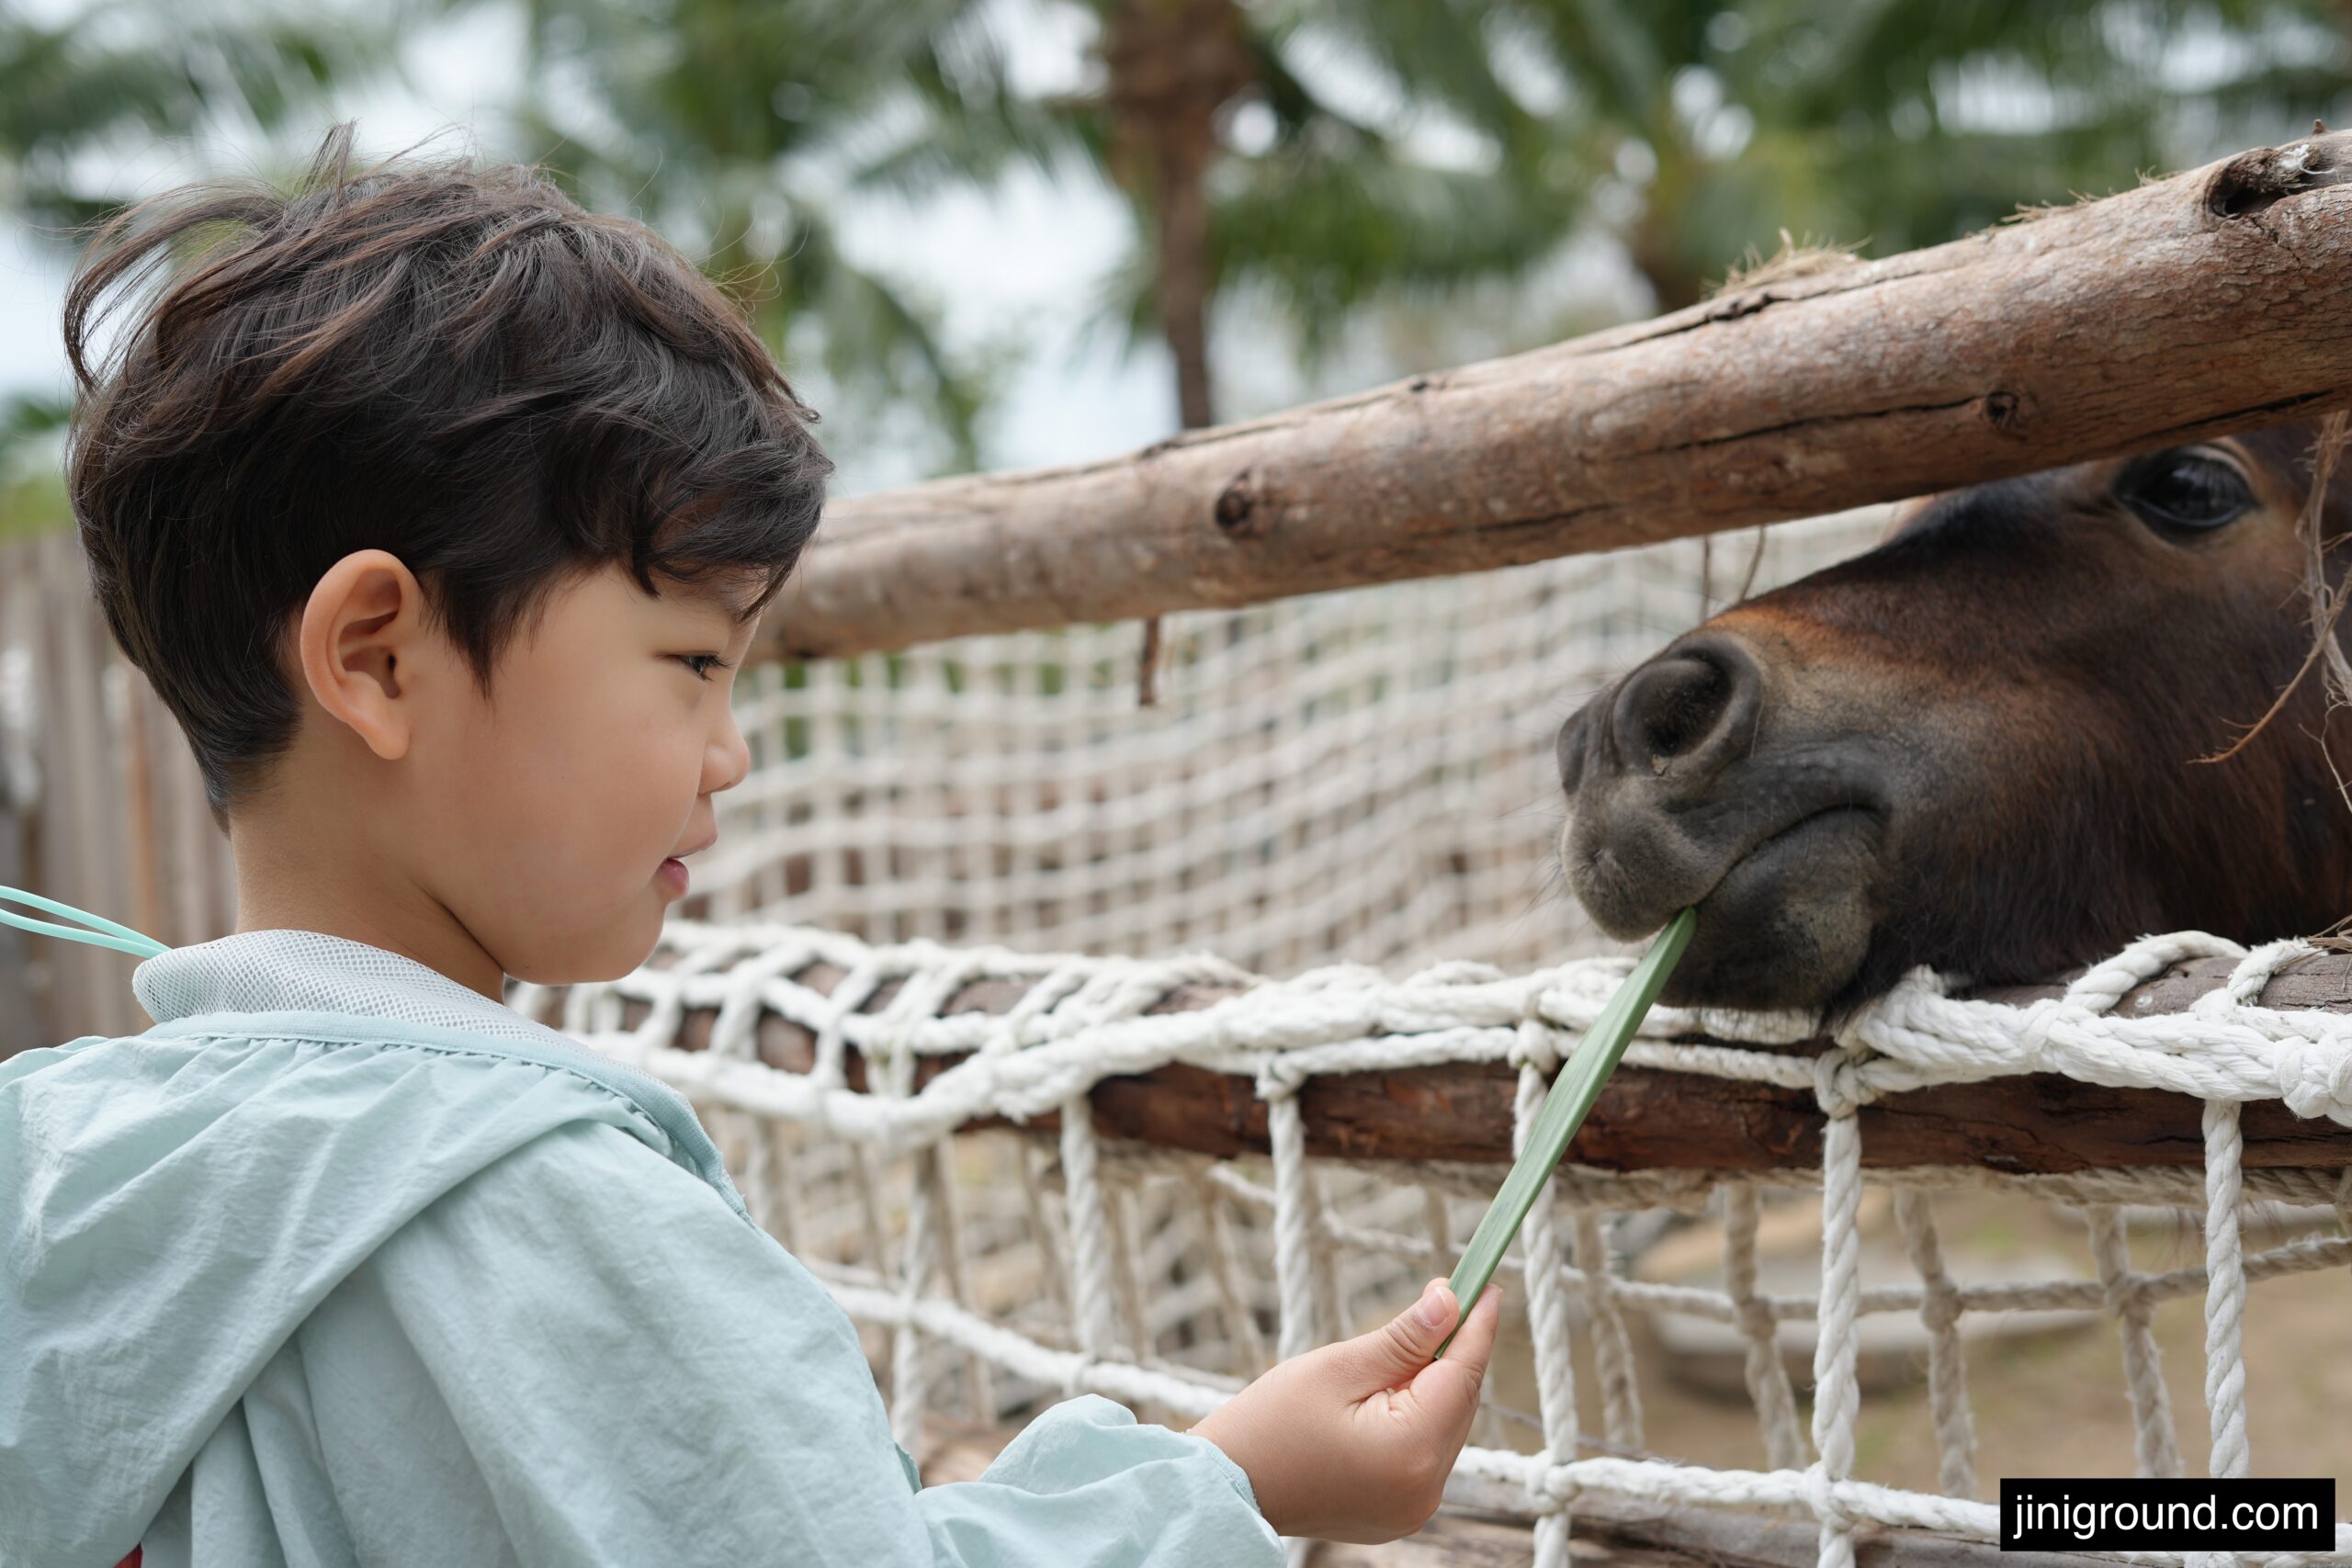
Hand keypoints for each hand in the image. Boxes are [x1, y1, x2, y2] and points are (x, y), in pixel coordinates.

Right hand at [1190, 1278, 1502, 1542]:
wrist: (1228, 1488)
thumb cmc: (1269, 1423)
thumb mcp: (1337, 1367)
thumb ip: (1403, 1339)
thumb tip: (1451, 1303)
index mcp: (1409, 1450)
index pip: (1462, 1375)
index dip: (1477, 1325)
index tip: (1487, 1283)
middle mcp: (1425, 1489)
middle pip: (1460, 1402)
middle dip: (1455, 1349)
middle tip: (1446, 1296)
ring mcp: (1414, 1508)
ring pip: (1447, 1426)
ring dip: (1436, 1382)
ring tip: (1408, 1344)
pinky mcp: (1401, 1513)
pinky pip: (1427, 1452)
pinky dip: (1420, 1415)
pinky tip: (1394, 1389)